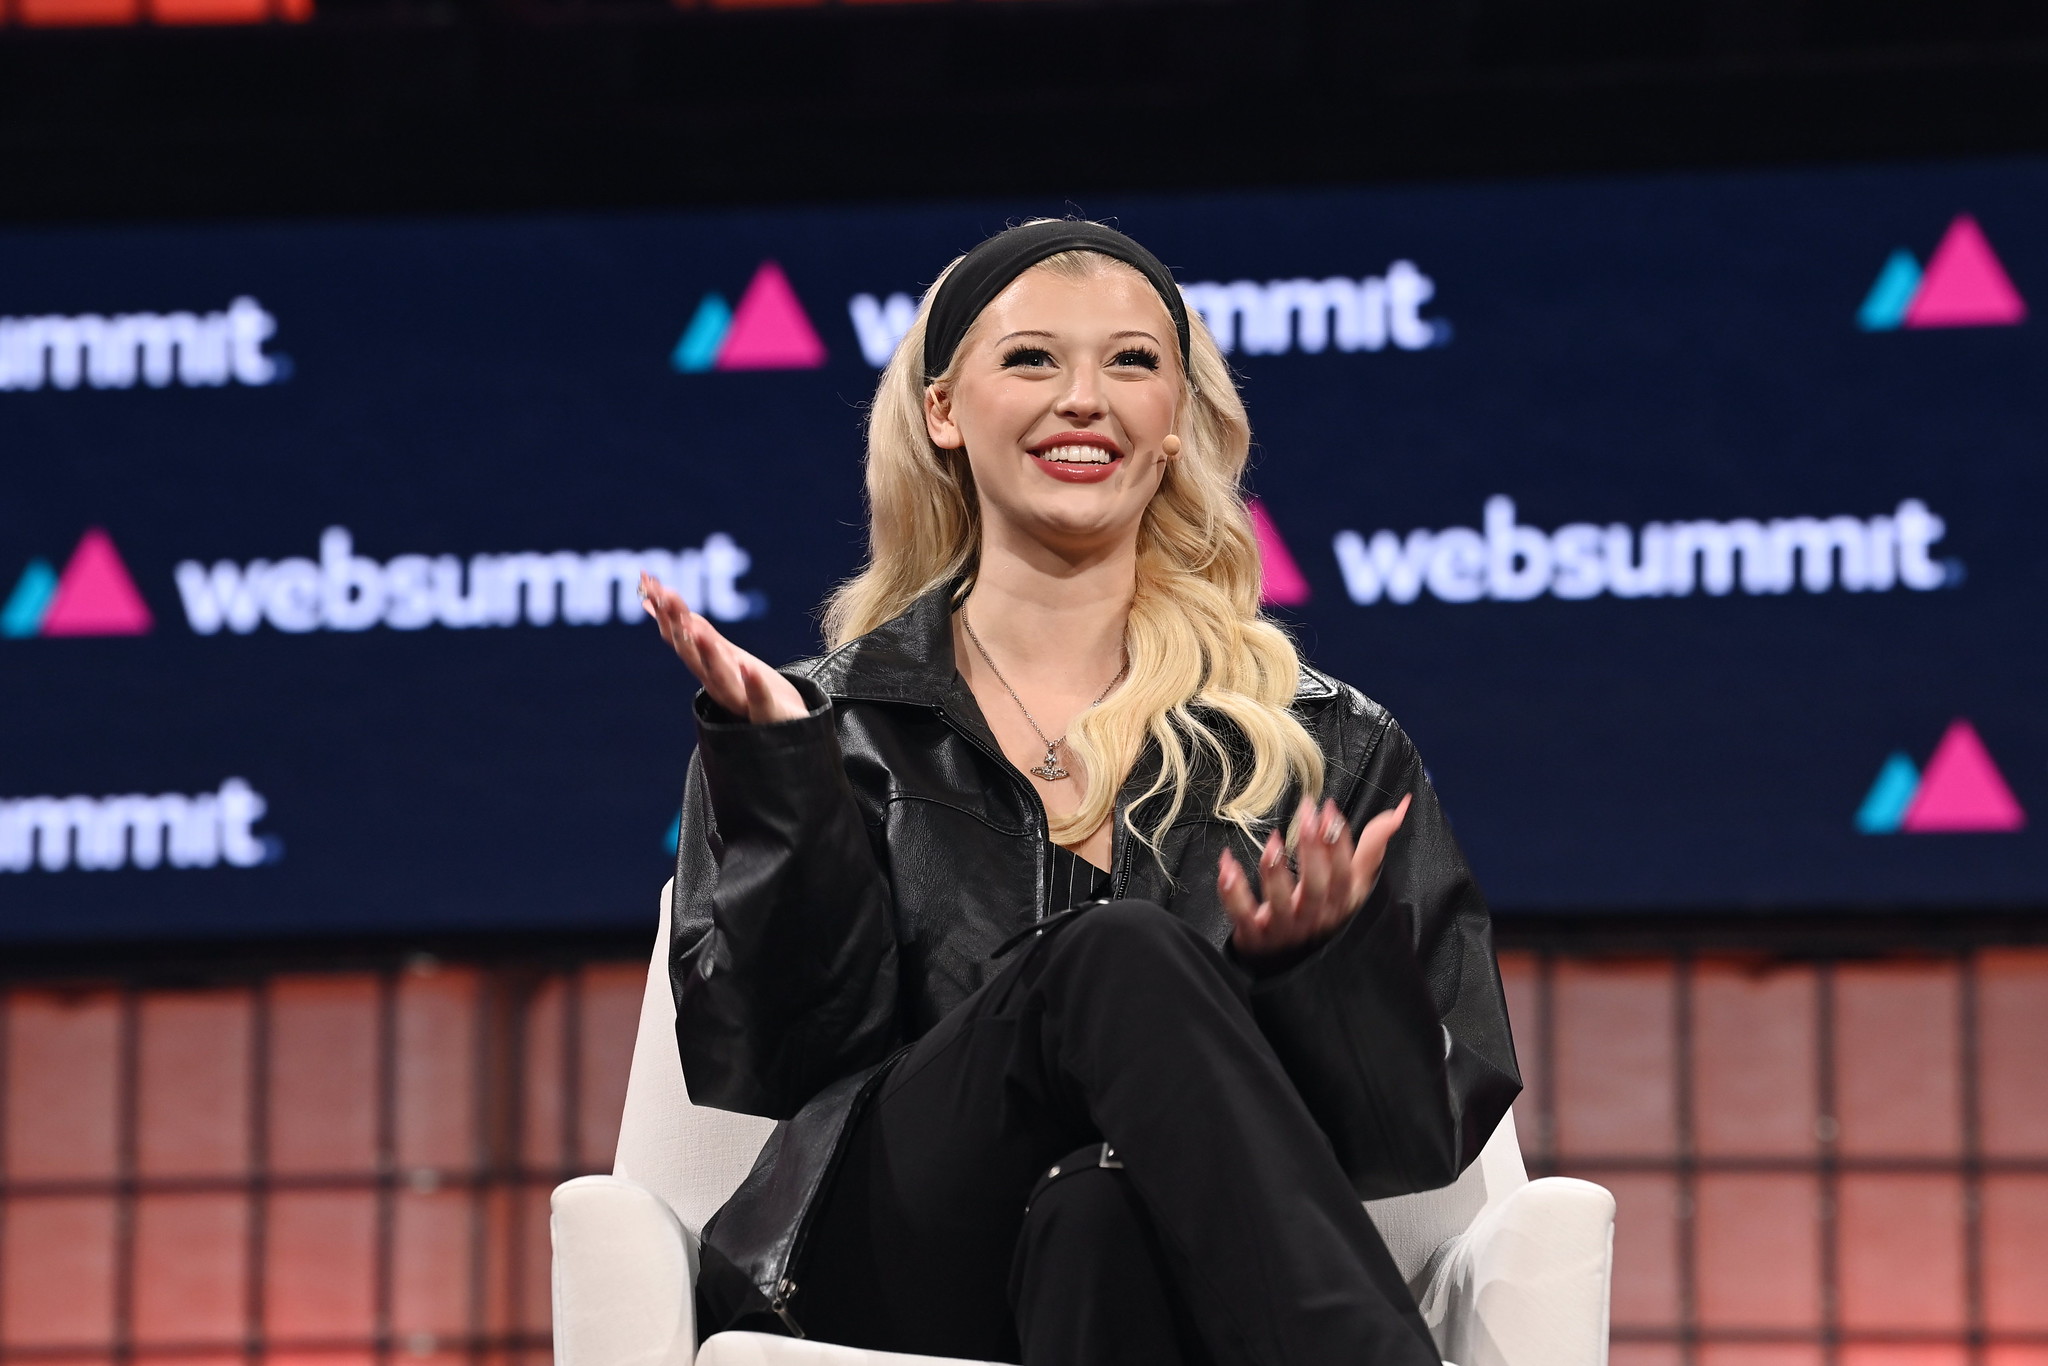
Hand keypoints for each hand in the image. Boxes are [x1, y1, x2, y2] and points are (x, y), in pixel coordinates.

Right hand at [640, 572, 808, 723]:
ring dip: (706, 653)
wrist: (782, 727)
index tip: (649, 581)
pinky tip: (747, 666)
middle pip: (692, 652)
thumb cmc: (748, 687)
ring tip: (696, 630)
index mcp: (704, 666)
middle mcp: (715, 682)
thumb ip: (692, 629)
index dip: (664, 609)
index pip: (679, 636)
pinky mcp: (767, 713)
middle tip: (666, 596)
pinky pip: (758, 700)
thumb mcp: (720, 653)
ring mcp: (739, 698)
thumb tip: (654, 603)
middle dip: (678, 623)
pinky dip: (752, 685)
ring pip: (718, 675)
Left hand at [1218, 793, 1411, 958]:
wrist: (1299, 965)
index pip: (1343, 873)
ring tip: (1272, 842)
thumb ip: (1373, 846)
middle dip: (1311, 850)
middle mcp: (1313, 917)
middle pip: (1315, 886)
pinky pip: (1242, 915)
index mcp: (1339, 903)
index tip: (1329, 809)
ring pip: (1280, 903)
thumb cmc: (1328, 914)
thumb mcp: (1355, 884)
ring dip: (1275, 872)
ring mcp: (1283, 929)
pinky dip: (1232, 892)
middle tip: (1305, 815)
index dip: (1338, 842)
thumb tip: (1400, 807)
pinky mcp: (1254, 937)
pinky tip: (1226, 866)